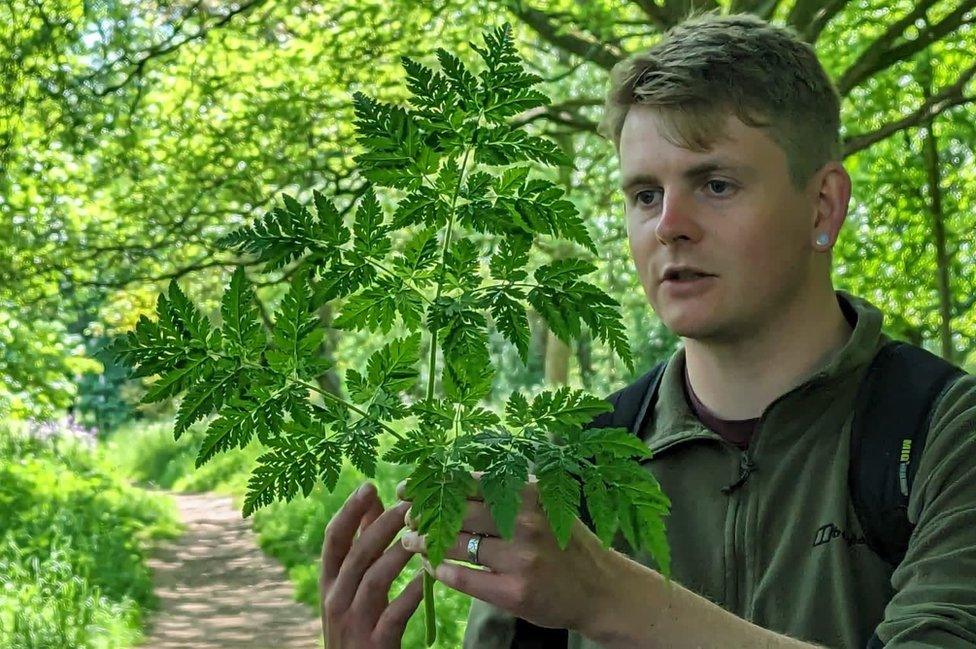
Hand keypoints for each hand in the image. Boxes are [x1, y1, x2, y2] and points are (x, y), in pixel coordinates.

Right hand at [320, 482, 423, 647]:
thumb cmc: (358, 623)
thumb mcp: (351, 587)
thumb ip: (361, 545)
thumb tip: (372, 500)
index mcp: (328, 583)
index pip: (333, 540)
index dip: (348, 511)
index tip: (369, 485)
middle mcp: (335, 600)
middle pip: (356, 555)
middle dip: (381, 526)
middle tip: (407, 504)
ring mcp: (353, 623)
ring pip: (373, 580)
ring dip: (398, 554)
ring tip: (422, 534)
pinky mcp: (374, 645)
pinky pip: (394, 614)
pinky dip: (411, 594)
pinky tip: (429, 578)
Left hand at [397, 472, 610, 632]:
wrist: (599, 589)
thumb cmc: (564, 542)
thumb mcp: (543, 505)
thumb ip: (505, 492)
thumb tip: (451, 478)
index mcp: (528, 494)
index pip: (468, 482)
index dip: (433, 484)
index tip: (408, 489)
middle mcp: (524, 523)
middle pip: (457, 512)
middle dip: (424, 514)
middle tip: (407, 517)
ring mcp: (520, 559)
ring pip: (456, 545)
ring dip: (425, 543)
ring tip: (411, 541)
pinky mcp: (514, 593)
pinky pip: (464, 578)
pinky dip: (442, 570)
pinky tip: (432, 566)